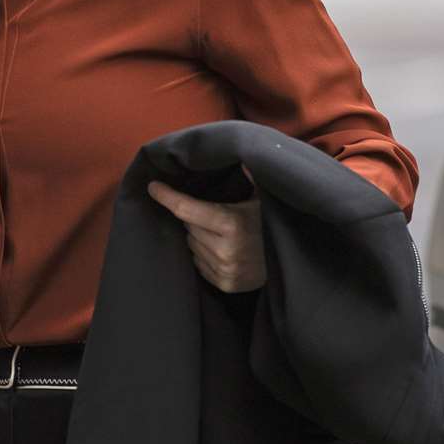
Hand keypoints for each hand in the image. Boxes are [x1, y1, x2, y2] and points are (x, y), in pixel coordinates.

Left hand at [147, 169, 265, 292]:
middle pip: (189, 226)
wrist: (290, 265)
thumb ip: (250, 178)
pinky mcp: (224, 284)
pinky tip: (221, 249)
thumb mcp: (264, 199)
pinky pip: (199, 263)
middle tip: (212, 213)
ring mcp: (223, 269)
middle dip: (194, 218)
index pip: (186, 209)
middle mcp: (224, 249)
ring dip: (198, 237)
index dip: (167, 196)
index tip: (153, 187)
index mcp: (231, 223)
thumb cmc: (272, 226)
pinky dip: (203, 254)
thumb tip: (242, 159)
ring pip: (192, 245)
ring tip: (219, 233)